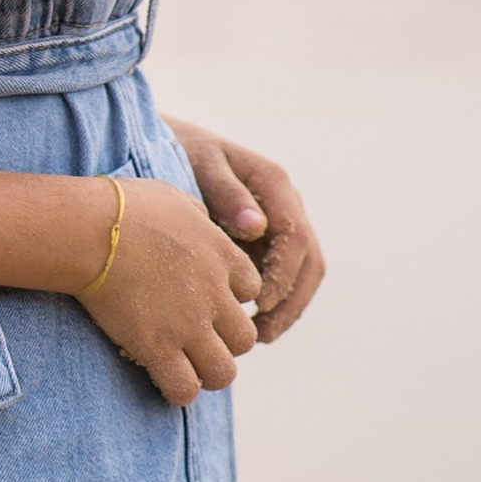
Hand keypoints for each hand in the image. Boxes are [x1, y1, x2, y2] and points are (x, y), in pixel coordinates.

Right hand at [81, 181, 267, 405]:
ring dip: (207, 372)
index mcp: (222, 255)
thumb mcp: (175, 198)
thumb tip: (199, 221)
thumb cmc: (125, 206)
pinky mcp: (158, 348)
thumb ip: (197, 215)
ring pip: (224, 372)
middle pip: (244, 338)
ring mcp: (189, 325)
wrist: (91, 229)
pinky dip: (178, 390)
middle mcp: (214, 295)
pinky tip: (163, 378)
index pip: (252, 290)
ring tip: (185, 366)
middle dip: (224, 342)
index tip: (205, 296)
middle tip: (197, 338)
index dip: (230, 297)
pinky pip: (184, 389)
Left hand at [166, 119, 327, 341]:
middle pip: (309, 262)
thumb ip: (226, 193)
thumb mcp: (200, 165)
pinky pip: (281, 277)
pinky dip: (273, 303)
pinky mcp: (267, 242)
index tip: (258, 303)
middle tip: (262, 333)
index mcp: (274, 184)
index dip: (282, 274)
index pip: (296, 236)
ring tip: (257, 337)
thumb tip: (258, 226)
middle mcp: (286, 204)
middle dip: (291, 301)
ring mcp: (280, 224)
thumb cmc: (182, 151)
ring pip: (302, 275)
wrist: (171, 144)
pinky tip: (247, 325)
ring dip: (286, 308)